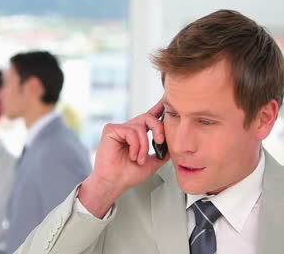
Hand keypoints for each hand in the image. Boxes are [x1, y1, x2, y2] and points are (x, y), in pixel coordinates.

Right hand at [78, 100, 169, 217]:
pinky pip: (130, 131)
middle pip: (148, 117)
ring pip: (140, 126)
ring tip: (139, 158)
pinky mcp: (111, 130)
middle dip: (158, 128)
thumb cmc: (128, 175)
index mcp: (137, 135)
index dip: (158, 107)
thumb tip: (173, 143)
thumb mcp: (152, 162)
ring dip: (143, 145)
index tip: (167, 100)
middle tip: (160, 141)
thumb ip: (162, 151)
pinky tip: (131, 155)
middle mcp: (128, 129)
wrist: (114, 183)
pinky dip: (135, 145)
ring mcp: (119, 129)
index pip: (149, 117)